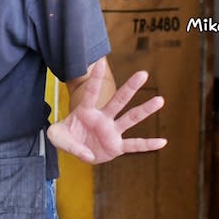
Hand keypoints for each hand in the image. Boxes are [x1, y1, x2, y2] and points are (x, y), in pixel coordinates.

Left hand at [47, 59, 166, 163]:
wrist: (75, 149)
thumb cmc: (65, 136)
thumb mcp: (56, 136)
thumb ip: (68, 144)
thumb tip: (88, 155)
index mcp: (86, 111)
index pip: (91, 93)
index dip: (94, 79)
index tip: (99, 63)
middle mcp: (102, 118)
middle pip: (118, 100)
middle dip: (130, 88)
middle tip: (143, 74)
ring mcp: (111, 131)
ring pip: (130, 118)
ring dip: (144, 110)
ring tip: (160, 100)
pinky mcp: (116, 146)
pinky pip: (134, 145)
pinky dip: (147, 145)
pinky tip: (162, 142)